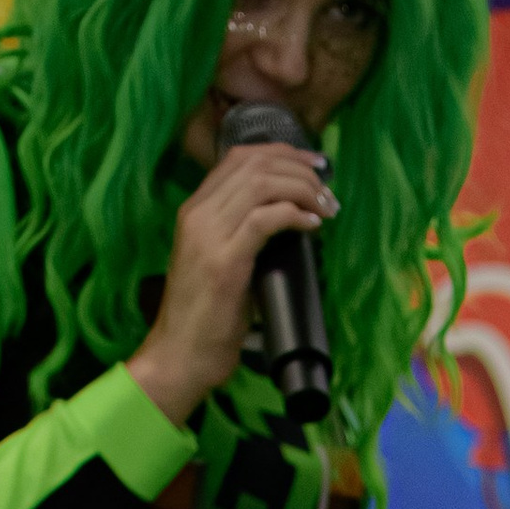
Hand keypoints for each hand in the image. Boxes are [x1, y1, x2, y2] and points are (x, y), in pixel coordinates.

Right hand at [128, 140, 335, 424]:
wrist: (181, 354)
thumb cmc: (206, 319)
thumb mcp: (223, 264)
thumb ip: (243, 236)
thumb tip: (286, 223)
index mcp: (195, 209)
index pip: (239, 158)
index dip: (280, 154)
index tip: (313, 166)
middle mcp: (199, 213)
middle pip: (254, 164)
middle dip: (298, 168)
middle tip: (328, 187)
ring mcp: (209, 234)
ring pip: (262, 184)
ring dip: (302, 190)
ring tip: (326, 207)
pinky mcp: (225, 260)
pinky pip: (265, 219)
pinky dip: (294, 215)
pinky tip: (313, 224)